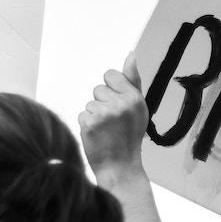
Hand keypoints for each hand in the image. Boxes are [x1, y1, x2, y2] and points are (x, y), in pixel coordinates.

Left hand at [77, 53, 147, 180]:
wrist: (121, 166)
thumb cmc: (129, 137)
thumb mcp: (138, 108)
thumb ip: (133, 81)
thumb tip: (130, 55)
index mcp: (134, 98)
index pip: (111, 75)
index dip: (110, 89)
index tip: (115, 104)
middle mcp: (121, 103)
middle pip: (98, 89)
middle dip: (102, 103)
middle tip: (112, 122)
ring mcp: (105, 113)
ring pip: (89, 103)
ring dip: (94, 115)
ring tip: (105, 130)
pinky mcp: (90, 123)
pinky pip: (82, 114)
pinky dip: (87, 125)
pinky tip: (98, 135)